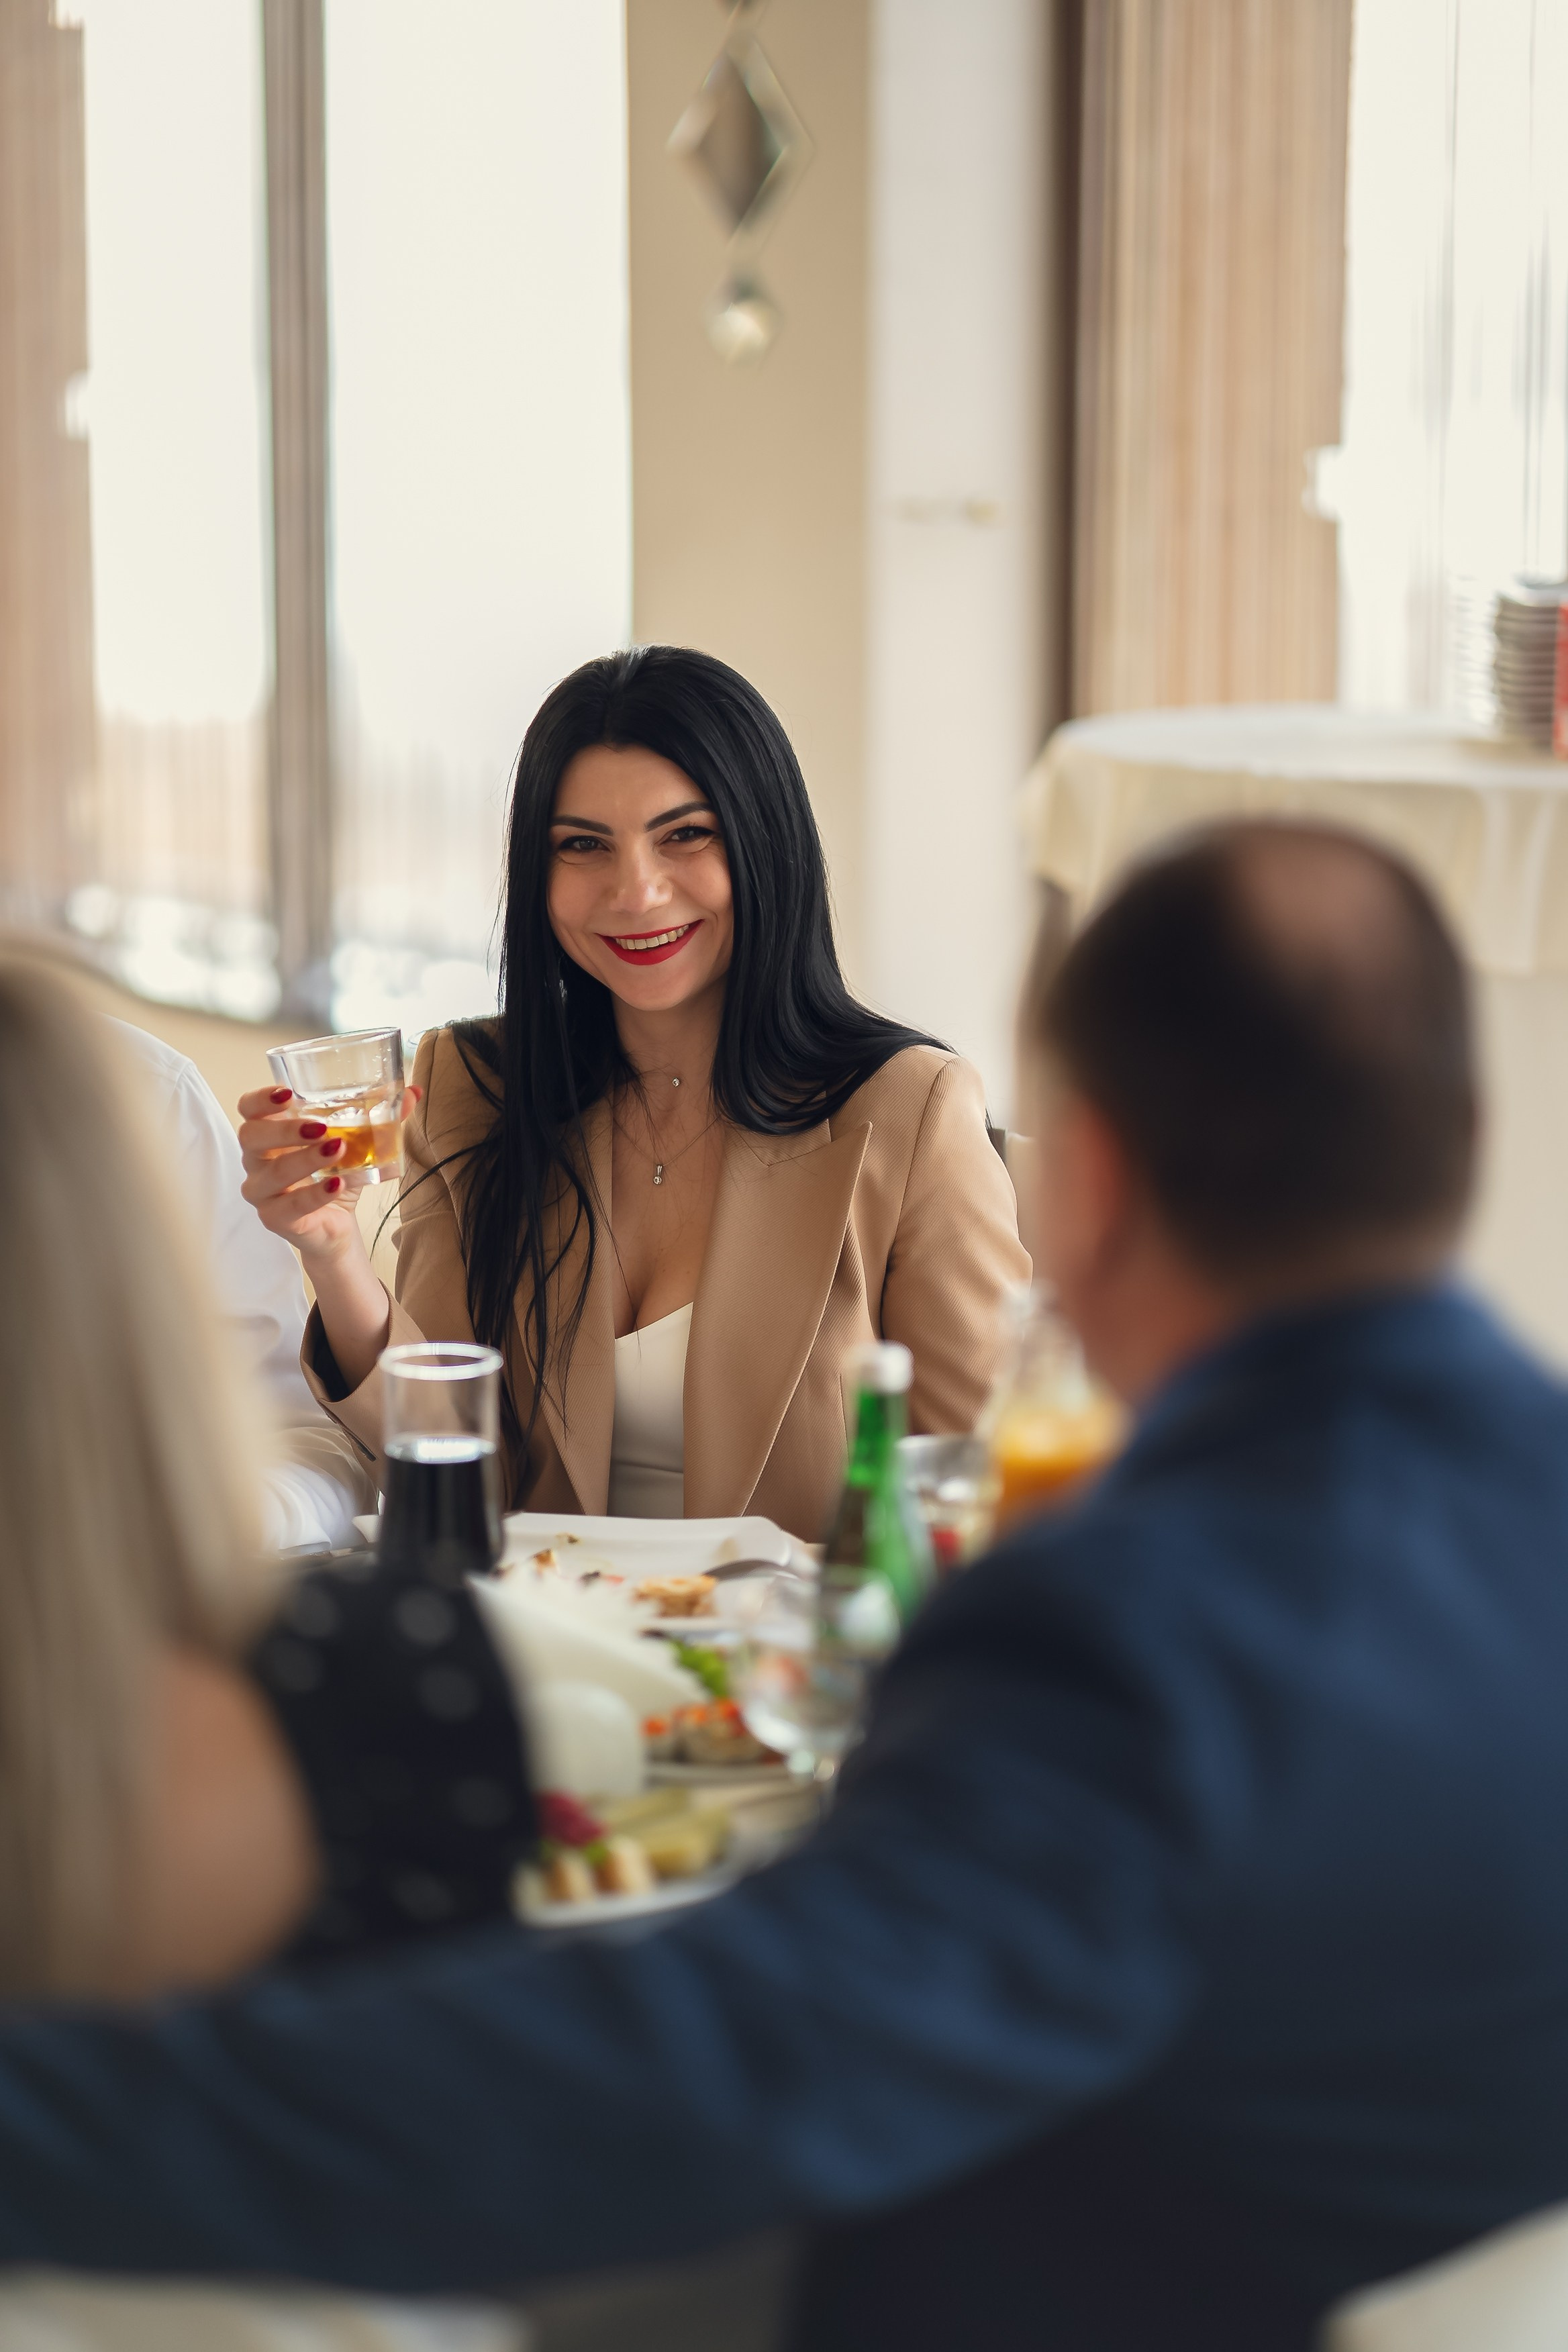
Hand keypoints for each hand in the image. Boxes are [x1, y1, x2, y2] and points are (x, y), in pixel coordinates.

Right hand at [236, 1084, 419, 1270]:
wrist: (338, 1225)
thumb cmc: (335, 1176)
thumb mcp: (358, 1144)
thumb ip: (381, 1118)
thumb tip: (413, 1093)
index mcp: (271, 1133)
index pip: (249, 1108)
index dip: (261, 1099)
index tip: (287, 1093)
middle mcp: (258, 1160)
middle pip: (251, 1136)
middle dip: (285, 1129)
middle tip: (321, 1127)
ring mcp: (262, 1191)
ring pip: (270, 1173)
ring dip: (304, 1160)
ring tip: (337, 1150)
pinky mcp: (274, 1218)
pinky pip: (287, 1207)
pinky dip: (313, 1195)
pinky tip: (336, 1185)